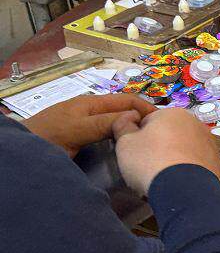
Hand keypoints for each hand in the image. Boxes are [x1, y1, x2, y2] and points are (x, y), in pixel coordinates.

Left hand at [24, 93, 156, 156]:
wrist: (22, 153)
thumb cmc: (48, 138)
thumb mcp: (79, 129)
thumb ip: (106, 123)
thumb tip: (137, 118)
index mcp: (91, 103)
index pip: (127, 100)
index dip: (146, 108)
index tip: (164, 123)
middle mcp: (91, 110)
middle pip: (123, 110)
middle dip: (142, 117)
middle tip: (160, 134)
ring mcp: (85, 123)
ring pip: (116, 122)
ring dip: (131, 128)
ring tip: (147, 141)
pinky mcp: (81, 137)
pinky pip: (107, 133)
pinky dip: (120, 137)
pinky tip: (126, 147)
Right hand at [112, 107, 219, 194]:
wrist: (184, 190)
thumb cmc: (150, 161)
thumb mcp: (125, 142)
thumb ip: (123, 126)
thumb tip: (128, 117)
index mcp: (173, 113)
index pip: (149, 122)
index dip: (138, 138)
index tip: (135, 153)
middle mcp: (196, 124)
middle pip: (169, 135)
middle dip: (159, 148)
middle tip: (148, 167)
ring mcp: (210, 144)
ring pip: (184, 150)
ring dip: (174, 160)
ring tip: (164, 178)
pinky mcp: (218, 163)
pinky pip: (197, 165)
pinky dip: (188, 172)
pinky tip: (179, 184)